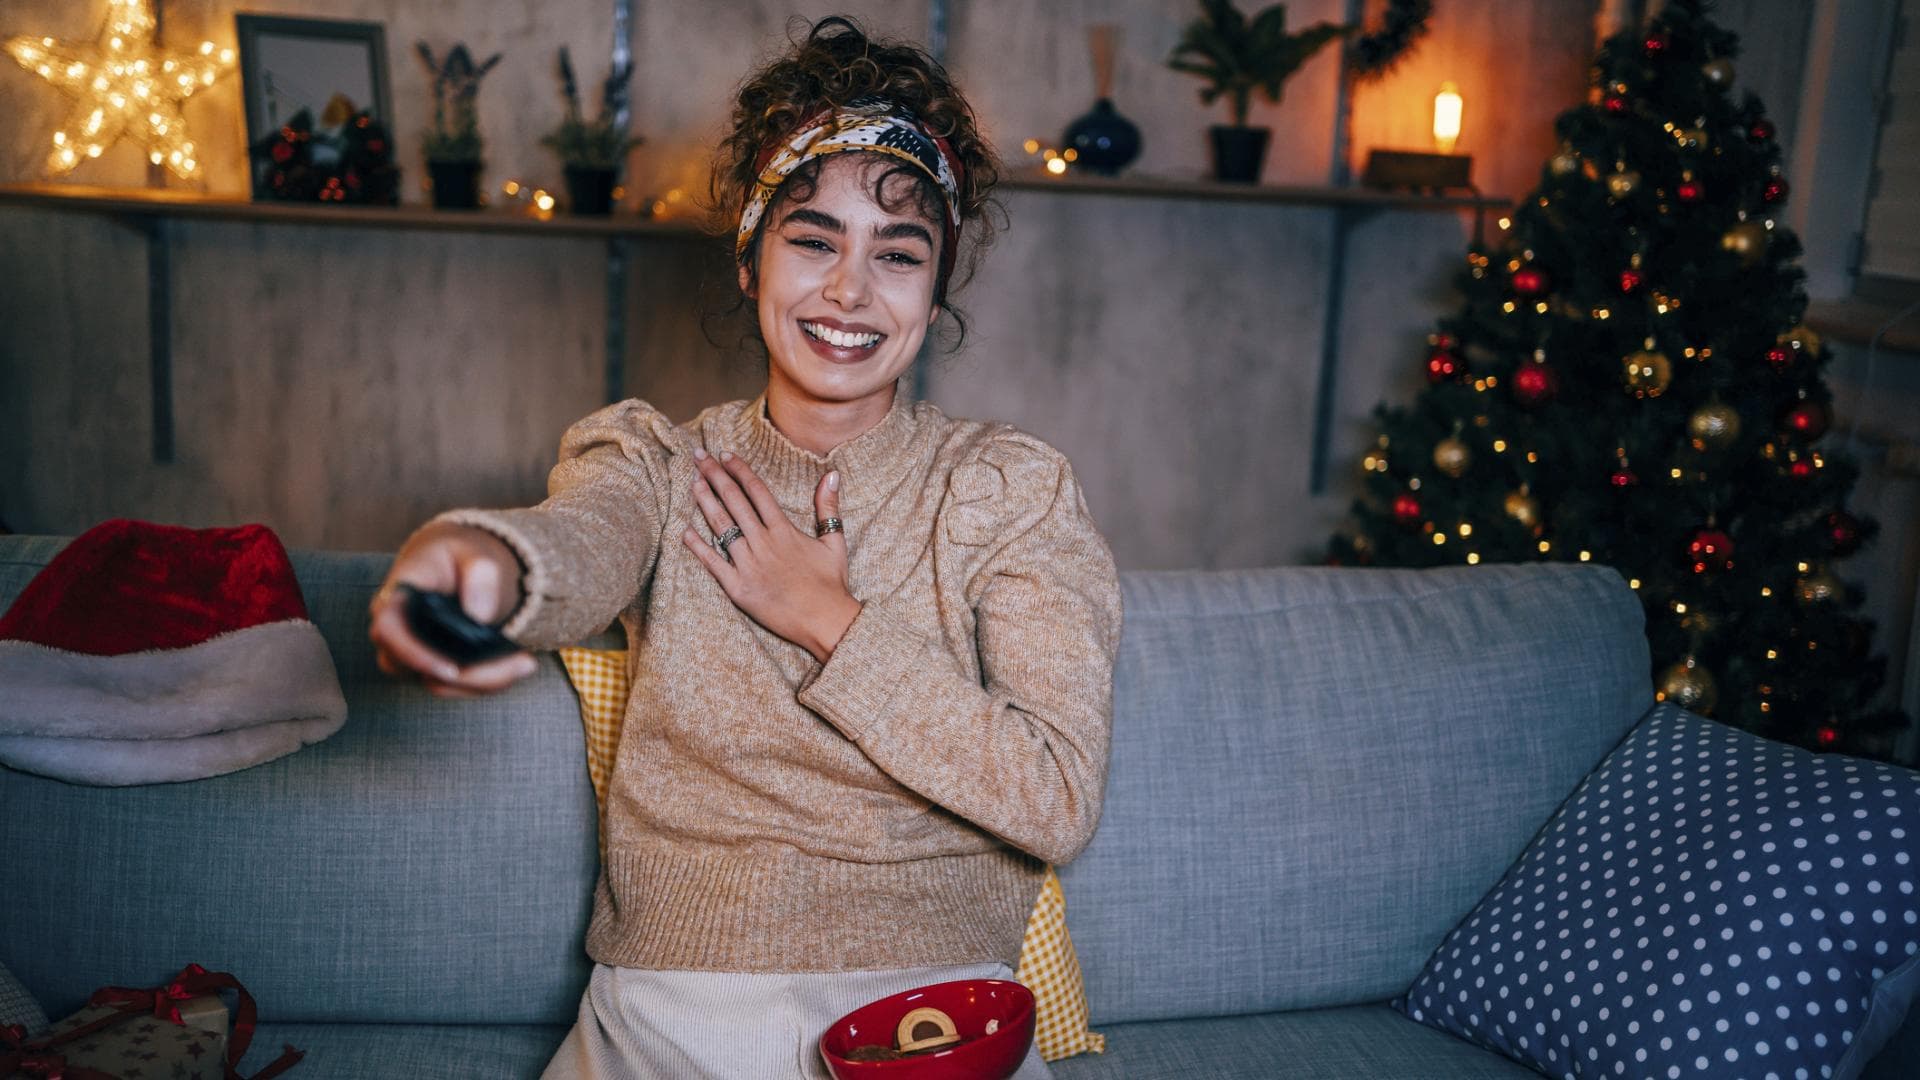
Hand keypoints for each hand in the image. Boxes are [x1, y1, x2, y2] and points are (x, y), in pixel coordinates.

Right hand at [368, 522, 537, 696]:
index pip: (388, 630)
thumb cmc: (459, 556)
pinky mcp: (430, 665)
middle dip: (471, 676)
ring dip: (484, 682)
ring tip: (527, 662)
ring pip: (438, 684)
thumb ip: (480, 574)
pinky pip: (453, 685)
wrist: (455, 565)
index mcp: (397, 596)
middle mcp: (396, 631)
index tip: (452, 670)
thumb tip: (480, 616)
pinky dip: (487, 681)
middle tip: (523, 663)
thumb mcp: (474, 553)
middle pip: (417, 669)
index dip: (414, 655)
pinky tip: (519, 665)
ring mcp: (410, 652)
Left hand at [682, 448, 862, 663]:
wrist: (825, 622)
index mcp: (783, 530)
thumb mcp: (835, 542)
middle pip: (734, 501)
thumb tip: (831, 475)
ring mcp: (748, 565)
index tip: (725, 454)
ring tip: (693, 482)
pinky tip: (685, 531)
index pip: (756, 491)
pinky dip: (698, 547)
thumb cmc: (831, 584)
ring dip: (705, 502)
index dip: (739, 470)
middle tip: (698, 457)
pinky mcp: (738, 588)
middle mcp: (763, 543)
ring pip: (721, 526)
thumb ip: (828, 507)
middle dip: (715, 476)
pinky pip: (713, 563)